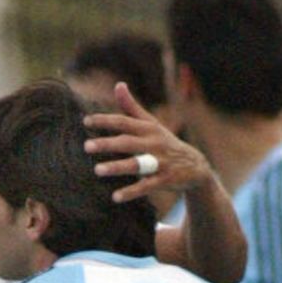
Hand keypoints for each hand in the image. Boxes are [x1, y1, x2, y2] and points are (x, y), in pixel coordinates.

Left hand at [83, 82, 212, 203]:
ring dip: (117, 167)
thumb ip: (132, 108)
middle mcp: (153, 143)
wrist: (195, 166)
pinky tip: (115, 197)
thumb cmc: (165, 143)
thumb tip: (118, 84)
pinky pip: (146, 186)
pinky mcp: (165, 180)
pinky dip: (131, 192)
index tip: (86, 121)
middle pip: (127, 142)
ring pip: (136, 164)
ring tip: (97, 170)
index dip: (105, 121)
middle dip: (107, 143)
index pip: (124, 122)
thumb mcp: (151, 124)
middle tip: (86, 146)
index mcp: (148, 129)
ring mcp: (160, 162)